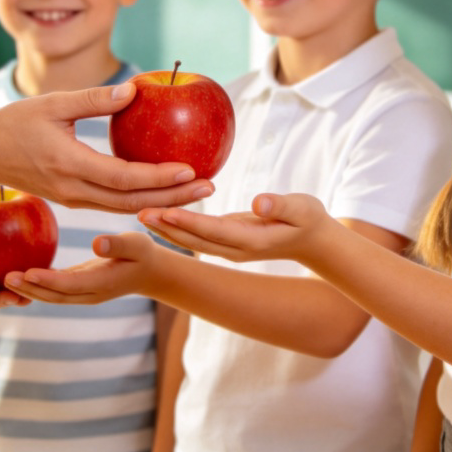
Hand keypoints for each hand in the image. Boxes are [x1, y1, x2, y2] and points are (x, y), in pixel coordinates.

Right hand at [0, 83, 214, 212]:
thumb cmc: (13, 123)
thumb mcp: (50, 103)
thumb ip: (92, 100)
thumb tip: (134, 90)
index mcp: (69, 165)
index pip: (124, 178)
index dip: (159, 177)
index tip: (191, 169)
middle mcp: (74, 190)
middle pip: (133, 202)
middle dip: (174, 198)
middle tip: (210, 187)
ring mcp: (73, 199)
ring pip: (125, 207)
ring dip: (162, 202)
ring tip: (196, 191)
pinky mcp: (73, 199)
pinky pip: (114, 203)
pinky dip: (143, 198)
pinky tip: (165, 188)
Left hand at [5, 232, 163, 304]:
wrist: (150, 272)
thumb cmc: (144, 253)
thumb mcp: (137, 244)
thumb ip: (119, 244)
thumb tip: (97, 243)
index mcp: (103, 283)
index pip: (70, 285)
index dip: (48, 280)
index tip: (27, 272)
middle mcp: (90, 293)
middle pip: (55, 296)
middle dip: (29, 290)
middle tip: (5, 278)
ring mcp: (84, 294)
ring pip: (52, 296)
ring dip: (28, 290)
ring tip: (5, 279)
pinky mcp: (79, 288)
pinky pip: (55, 290)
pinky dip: (36, 285)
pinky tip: (20, 276)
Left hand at [138, 191, 332, 263]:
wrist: (312, 240)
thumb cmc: (308, 218)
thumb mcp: (302, 208)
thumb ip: (281, 205)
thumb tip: (259, 202)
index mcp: (252, 240)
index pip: (214, 231)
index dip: (189, 222)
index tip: (166, 212)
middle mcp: (236, 249)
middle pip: (195, 239)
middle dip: (167, 227)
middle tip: (139, 213)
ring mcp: (230, 248)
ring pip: (193, 240)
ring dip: (167, 229)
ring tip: (141, 215)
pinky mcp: (227, 242)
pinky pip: (197, 236)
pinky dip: (177, 227)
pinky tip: (160, 217)